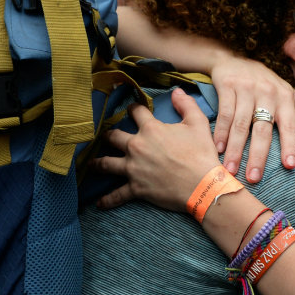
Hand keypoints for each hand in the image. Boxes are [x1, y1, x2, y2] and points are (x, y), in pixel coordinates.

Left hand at [95, 88, 221, 210]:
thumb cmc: (201, 154)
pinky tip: (99, 203)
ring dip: (97, 163)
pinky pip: (117, 195)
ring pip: (107, 164)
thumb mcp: (198, 123)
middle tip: (105, 135)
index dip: (133, 108)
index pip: (136, 112)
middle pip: (113, 137)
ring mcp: (133, 168)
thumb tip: (176, 91)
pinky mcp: (136, 188)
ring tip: (91, 164)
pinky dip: (108, 200)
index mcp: (151, 129)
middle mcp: (137, 147)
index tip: (131, 108)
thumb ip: (186, 104)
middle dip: (108, 135)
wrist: (203, 186)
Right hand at [209, 54, 294, 183]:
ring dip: (235, 149)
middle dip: (258, 155)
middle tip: (254, 178)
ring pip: (241, 125)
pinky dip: (220, 133)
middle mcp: (267, 92)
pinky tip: (218, 148)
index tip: (289, 166)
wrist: (232, 60)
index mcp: (284, 97)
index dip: (290, 145)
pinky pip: (224, 114)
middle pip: (263, 129)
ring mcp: (246, 88)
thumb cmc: (262, 82)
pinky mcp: (227, 86)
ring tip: (231, 169)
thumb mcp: (283, 93)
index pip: (290, 125)